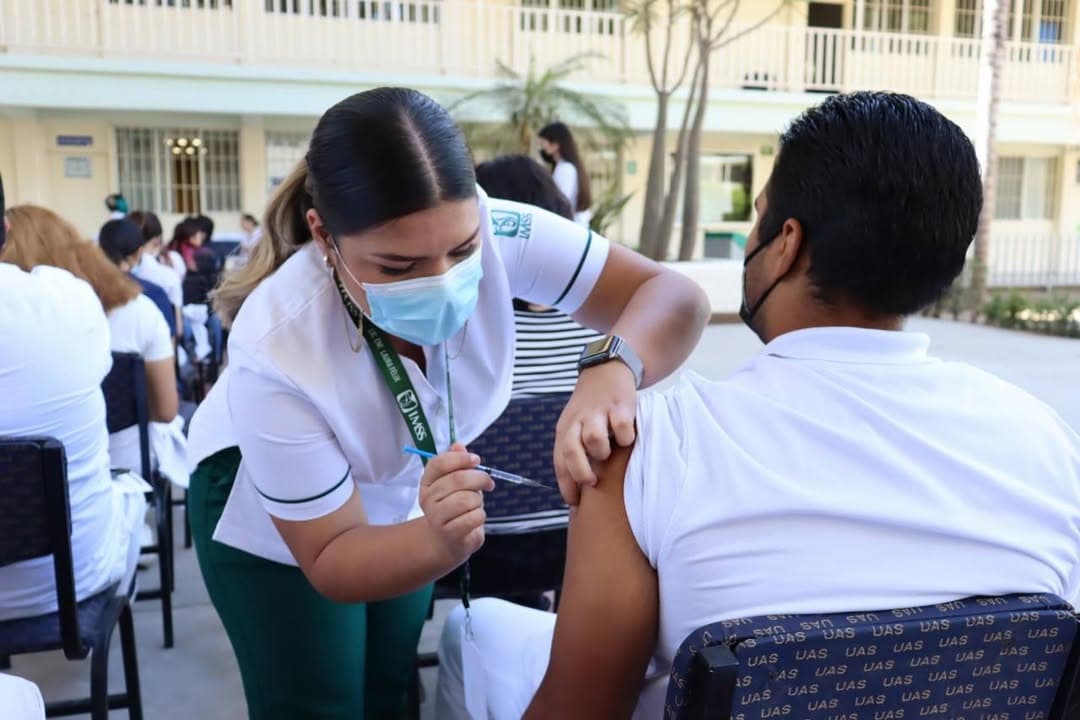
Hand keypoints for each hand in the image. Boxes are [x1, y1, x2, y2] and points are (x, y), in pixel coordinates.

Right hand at [419, 443, 493, 564]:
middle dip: (480, 478)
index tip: (477, 460)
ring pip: (467, 499)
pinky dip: (480, 516)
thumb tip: (459, 445)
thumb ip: (457, 464)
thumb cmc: (455, 506)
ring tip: (475, 505)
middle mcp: (427, 498)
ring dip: (479, 501)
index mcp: (427, 482)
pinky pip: (474, 517)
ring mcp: (436, 517)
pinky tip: (475, 518)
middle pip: (458, 479)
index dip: (460, 459)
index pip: (439, 463)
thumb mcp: (456, 483)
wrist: (447, 540)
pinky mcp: (449, 533)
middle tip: (488, 483)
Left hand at [554, 361, 636, 505]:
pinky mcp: (620, 405)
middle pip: (570, 450)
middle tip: (592, 482)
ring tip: (610, 453)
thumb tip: (579, 489)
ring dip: (602, 451)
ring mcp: (599, 412)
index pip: (559, 461)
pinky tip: (628, 438)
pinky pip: (622, 427)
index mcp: (565, 429)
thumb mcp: (575, 425)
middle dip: (580, 471)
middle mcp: (578, 421)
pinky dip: (626, 437)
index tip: (575, 502)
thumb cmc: (592, 407)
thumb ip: (575, 450)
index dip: (566, 485)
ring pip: (594, 439)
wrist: (606, 370)